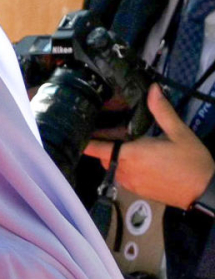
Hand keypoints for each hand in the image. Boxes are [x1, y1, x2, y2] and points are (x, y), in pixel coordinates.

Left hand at [86, 86, 214, 209]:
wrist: (201, 189)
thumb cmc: (191, 160)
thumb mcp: (178, 132)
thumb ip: (162, 111)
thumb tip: (153, 89)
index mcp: (131, 154)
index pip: (97, 149)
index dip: (85, 142)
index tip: (77, 133)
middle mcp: (124, 170)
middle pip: (103, 156)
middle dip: (106, 144)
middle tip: (118, 130)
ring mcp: (128, 182)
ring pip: (111, 166)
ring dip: (116, 155)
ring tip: (131, 142)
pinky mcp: (134, 189)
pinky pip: (121, 175)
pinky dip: (123, 165)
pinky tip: (140, 157)